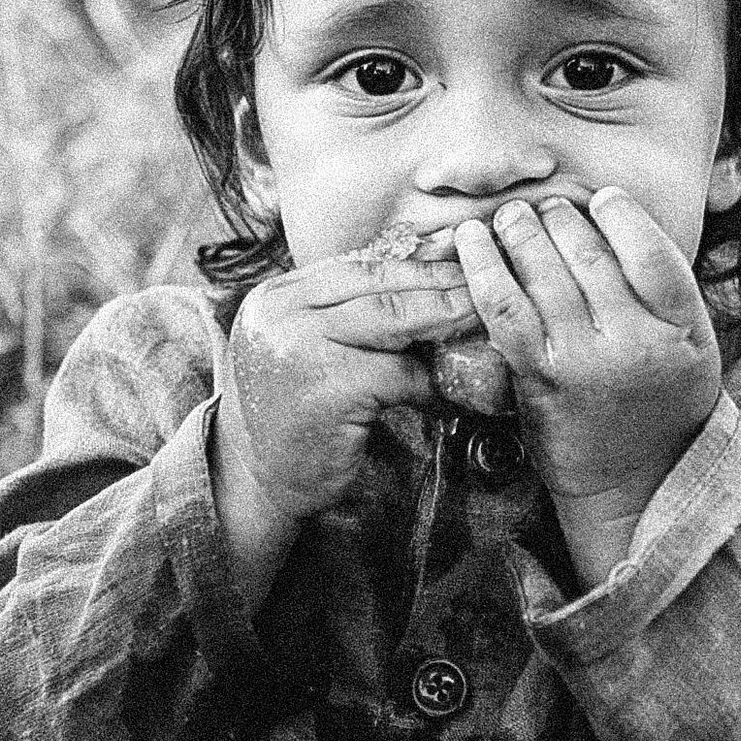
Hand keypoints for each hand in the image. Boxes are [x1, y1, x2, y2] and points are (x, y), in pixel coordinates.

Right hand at [213, 244, 475, 606]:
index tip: (457, 259)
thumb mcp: (304, 348)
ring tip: (479, 318)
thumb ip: (342, 315)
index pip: (356, 264)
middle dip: (437, 282)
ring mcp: (299, 349)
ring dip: (443, 318)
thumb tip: (421, 278)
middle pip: (377, 283)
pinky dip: (427, 381)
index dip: (413, 262)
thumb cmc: (292, 414)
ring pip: (391, 318)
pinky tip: (447, 389)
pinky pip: (397, 373)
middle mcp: (281, 315)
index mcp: (276, 297)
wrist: (257, 482)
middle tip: (483, 282)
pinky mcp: (328, 390)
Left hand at [452, 189, 721, 585]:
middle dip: (561, 217)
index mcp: (682, 328)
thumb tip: (619, 220)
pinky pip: (504, 308)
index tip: (602, 199)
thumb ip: (666, 291)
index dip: (621, 214)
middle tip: (544, 206)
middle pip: (591, 254)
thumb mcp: (691, 346)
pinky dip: (483, 267)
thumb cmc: (660, 404)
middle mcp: (636, 341)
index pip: (651, 251)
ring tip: (510, 217)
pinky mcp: (539, 378)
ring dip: (520, 231)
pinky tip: (471, 240)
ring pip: (545, 272)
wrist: (633, 482)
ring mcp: (585, 360)